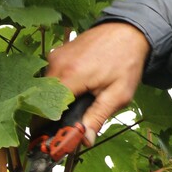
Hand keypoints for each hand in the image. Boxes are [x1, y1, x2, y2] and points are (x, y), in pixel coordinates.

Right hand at [46, 22, 149, 140]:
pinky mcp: (57, 53)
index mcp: (70, 75)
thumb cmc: (126, 61)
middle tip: (68, 125)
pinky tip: (78, 87)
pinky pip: (51, 76)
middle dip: (52, 114)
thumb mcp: (118, 94)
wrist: (128, 31)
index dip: (46, 126)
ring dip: (58, 99)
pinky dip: (60, 86)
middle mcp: (57, 64)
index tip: (51, 140)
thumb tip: (84, 140)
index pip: (46, 108)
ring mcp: (55, 56)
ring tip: (78, 102)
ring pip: (46, 88)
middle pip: (43, 99)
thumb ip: (98, 117)